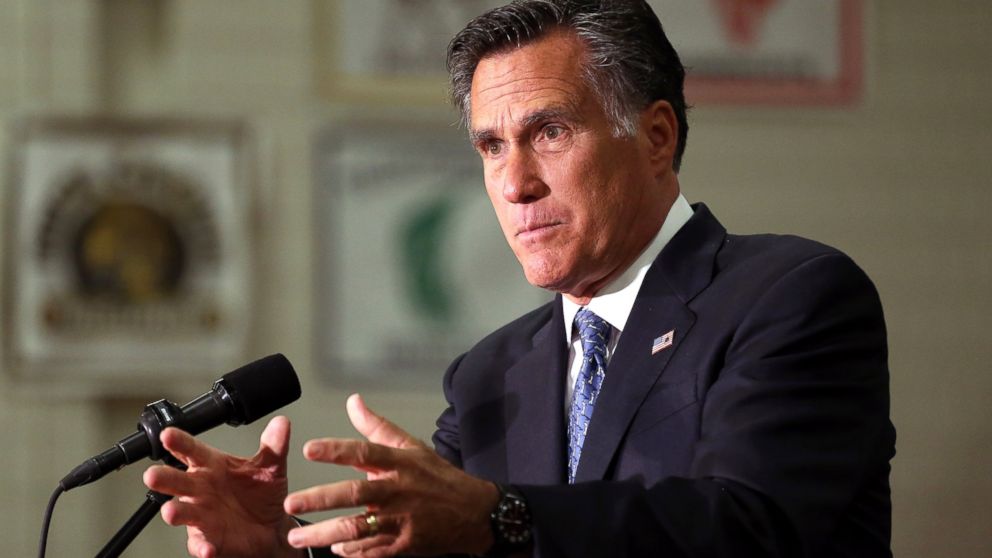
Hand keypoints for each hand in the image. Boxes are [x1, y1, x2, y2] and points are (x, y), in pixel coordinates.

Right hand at [143, 416, 301, 557]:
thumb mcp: (271, 467)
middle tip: (153, 474)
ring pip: (182, 512)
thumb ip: (273, 446)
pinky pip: (201, 544)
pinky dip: (202, 546)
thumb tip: (281, 424)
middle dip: (164, 477)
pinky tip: (206, 548)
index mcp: (212, 466)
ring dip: (175, 511)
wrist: (271, 529)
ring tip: (171, 511)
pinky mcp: (208, 539)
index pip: (192, 450)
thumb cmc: (261, 494)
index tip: (168, 434)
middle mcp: (201, 489)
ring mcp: (202, 515)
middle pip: (177, 480)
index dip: (179, 442)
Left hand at [284, 394, 499, 556]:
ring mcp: (402, 520)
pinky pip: (373, 550)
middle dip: (321, 498)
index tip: (309, 449)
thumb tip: (353, 401)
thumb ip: (377, 427)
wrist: (474, 513)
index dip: (337, 450)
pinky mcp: (405, 545)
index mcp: (399, 463)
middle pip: (356, 494)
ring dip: (325, 534)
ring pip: (358, 528)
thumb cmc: (438, 477)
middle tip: (291, 502)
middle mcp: (398, 490)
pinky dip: (353, 552)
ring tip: (297, 537)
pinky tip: (335, 550)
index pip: (365, 452)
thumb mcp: (412, 446)